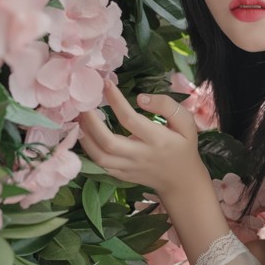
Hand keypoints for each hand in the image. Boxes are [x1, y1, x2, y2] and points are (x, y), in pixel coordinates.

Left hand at [78, 81, 205, 196]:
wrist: (182, 181)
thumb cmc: (184, 147)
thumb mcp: (186, 123)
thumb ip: (166, 106)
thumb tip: (140, 98)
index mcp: (158, 140)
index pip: (130, 119)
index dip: (115, 100)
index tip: (106, 83)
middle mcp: (141, 155)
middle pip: (108, 141)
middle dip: (91, 121)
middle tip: (82, 103)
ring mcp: (129, 168)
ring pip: (99, 156)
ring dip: (84, 136)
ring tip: (78, 118)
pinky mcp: (122, 175)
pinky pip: (100, 165)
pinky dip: (87, 150)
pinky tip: (83, 135)